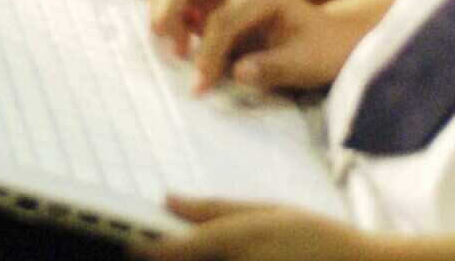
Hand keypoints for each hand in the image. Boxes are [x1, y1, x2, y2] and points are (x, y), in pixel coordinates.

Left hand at [134, 197, 374, 260]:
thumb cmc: (316, 237)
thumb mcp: (266, 211)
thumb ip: (213, 209)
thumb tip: (167, 199)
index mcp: (233, 241)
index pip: (165, 253)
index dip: (144, 250)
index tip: (137, 245)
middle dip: (170, 259)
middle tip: (167, 251)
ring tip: (240, 251)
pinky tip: (248, 259)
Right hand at [147, 0, 365, 92]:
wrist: (325, 37)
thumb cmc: (317, 50)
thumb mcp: (305, 64)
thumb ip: (272, 67)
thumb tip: (237, 72)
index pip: (221, 19)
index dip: (208, 55)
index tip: (200, 85)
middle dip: (167, 11)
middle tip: (173, 50)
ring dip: (160, 8)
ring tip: (173, 45)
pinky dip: (163, 10)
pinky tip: (177, 40)